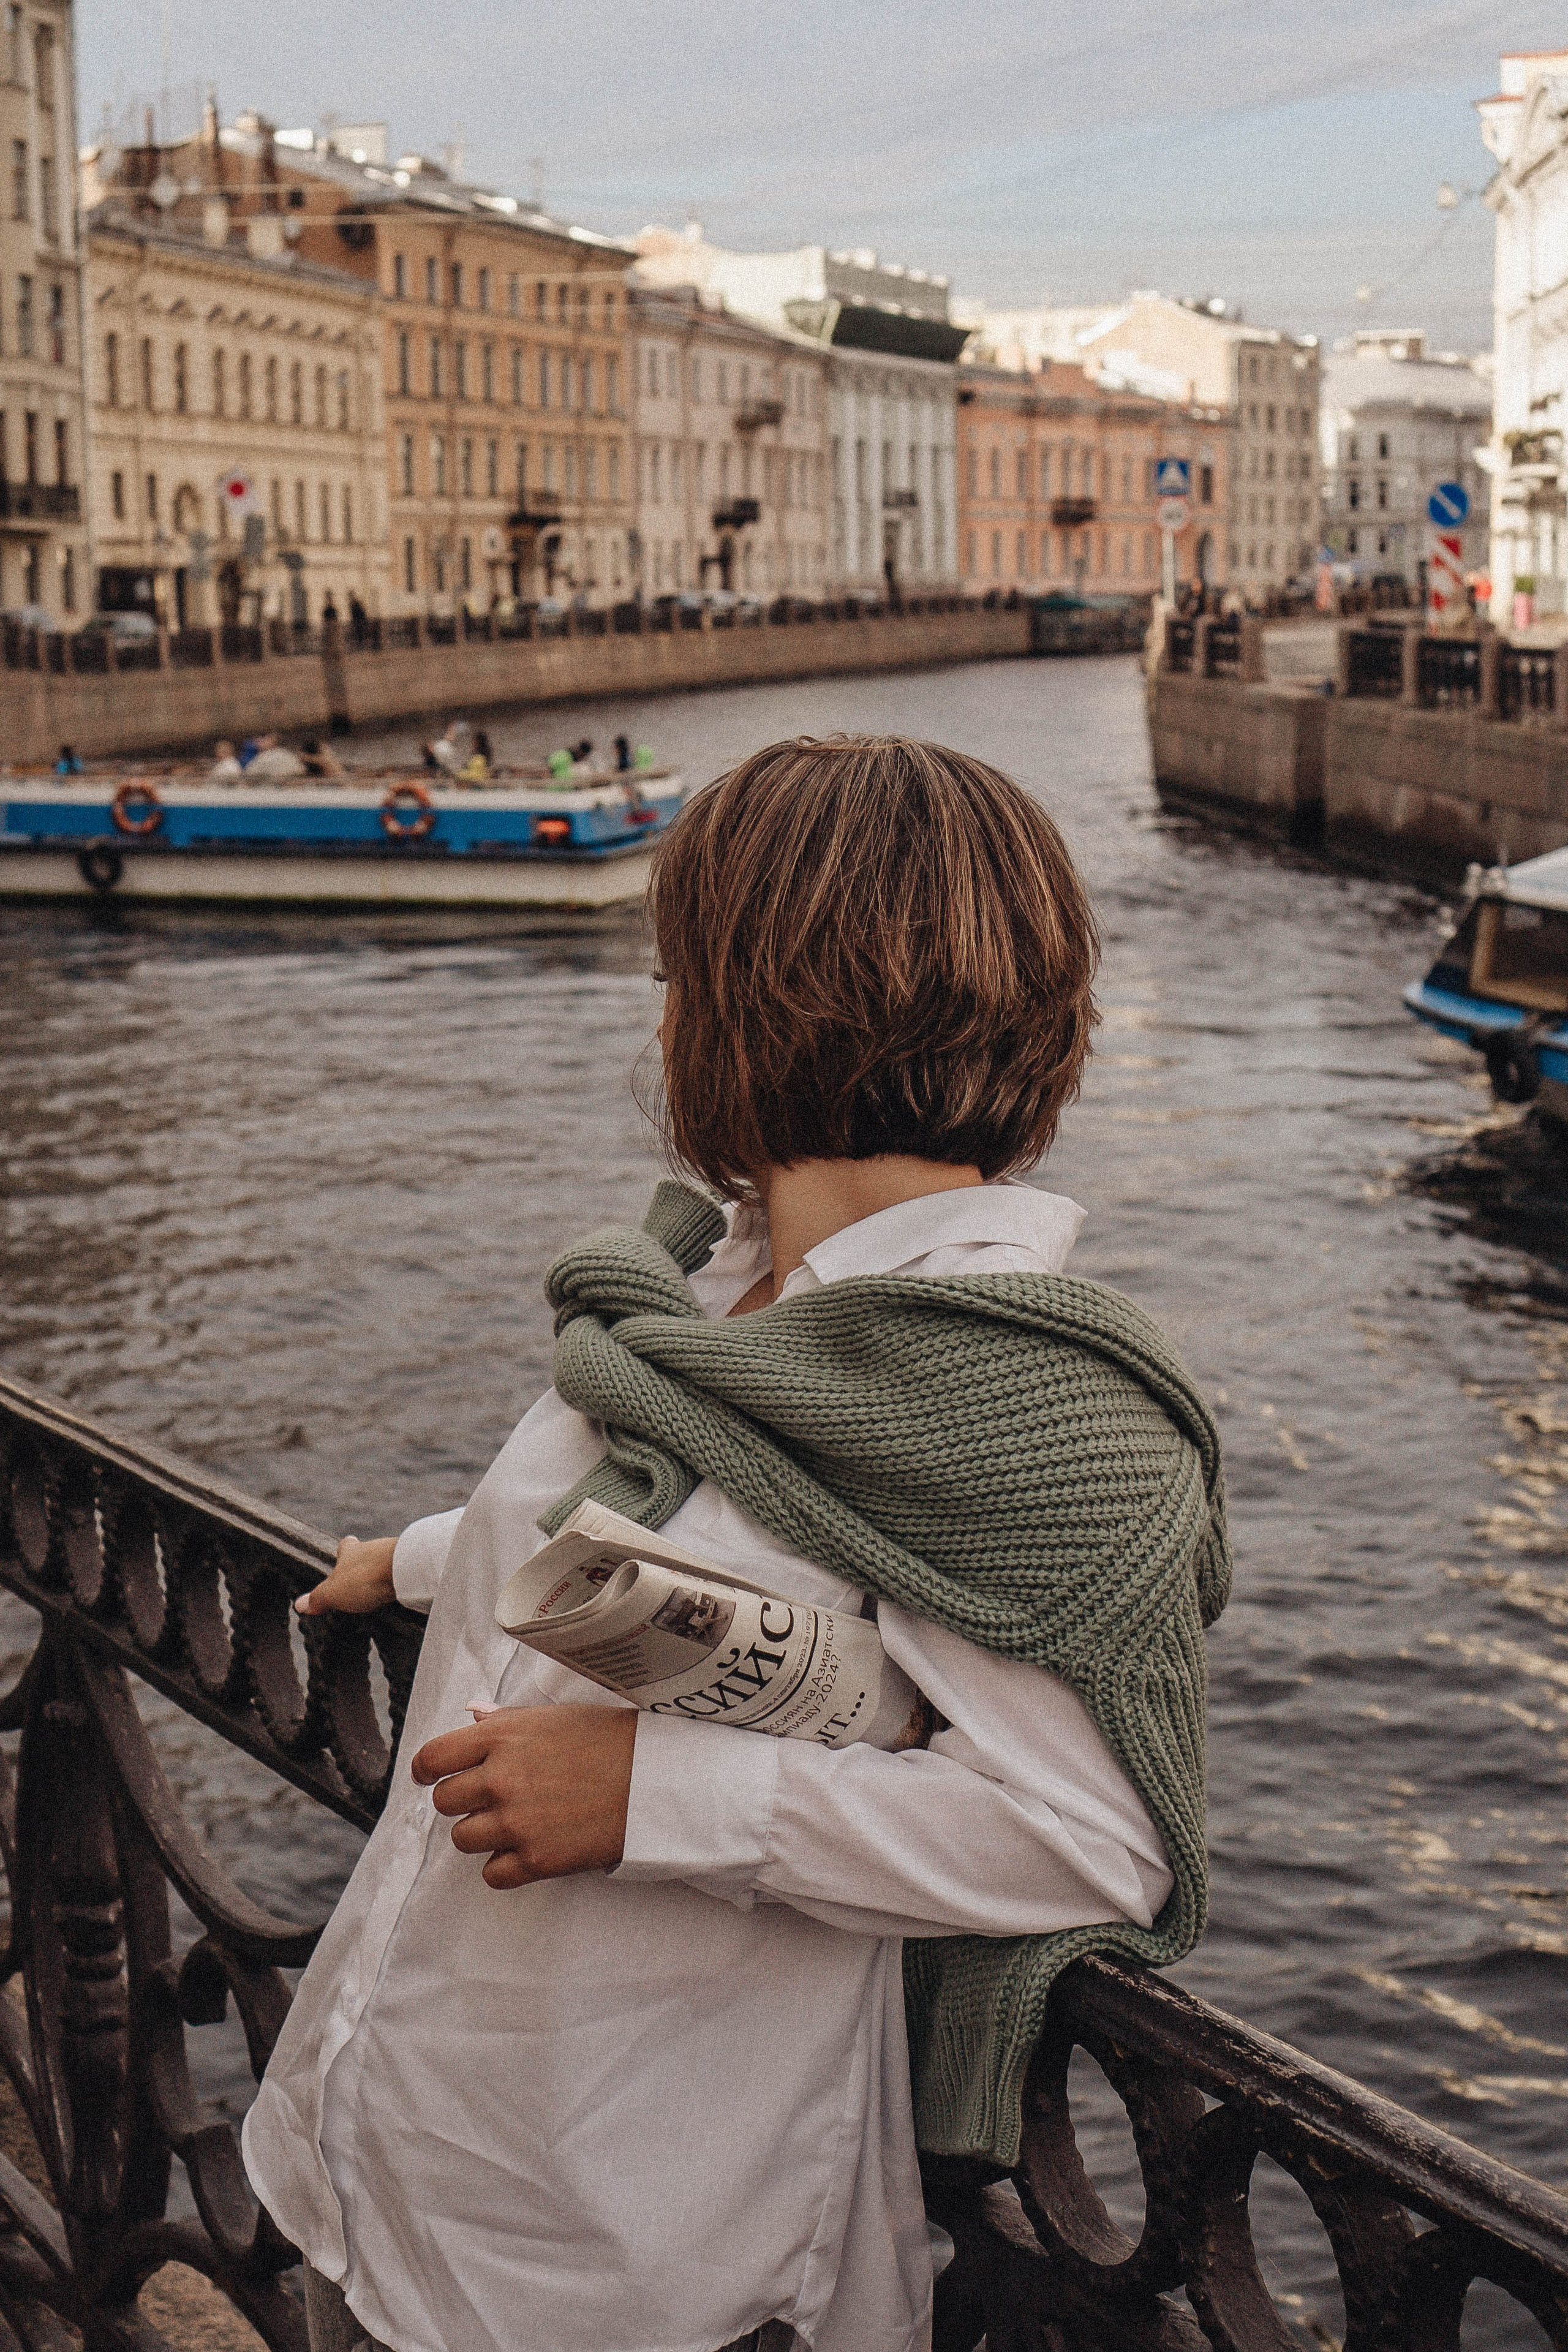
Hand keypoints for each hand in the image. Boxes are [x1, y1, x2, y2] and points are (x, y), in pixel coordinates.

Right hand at [294, 1534, 398, 1615]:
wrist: (406, 1568)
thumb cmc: (366, 1577)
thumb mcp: (334, 1593)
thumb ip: (318, 1598)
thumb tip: (299, 1605)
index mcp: (351, 1552)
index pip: (345, 1546)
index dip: (343, 1550)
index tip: (342, 1552)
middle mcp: (373, 1548)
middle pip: (367, 1555)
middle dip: (364, 1567)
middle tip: (362, 1582)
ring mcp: (395, 1554)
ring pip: (387, 1562)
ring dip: (384, 1575)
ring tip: (381, 1592)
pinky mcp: (413, 1565)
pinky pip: (405, 1572)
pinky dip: (401, 1582)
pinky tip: (401, 1594)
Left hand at [411, 1704, 636, 1888]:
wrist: (654, 1779)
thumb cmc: (608, 1739)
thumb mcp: (553, 1717)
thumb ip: (505, 1721)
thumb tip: (473, 1715)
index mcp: (502, 1737)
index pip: (433, 1757)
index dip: (425, 1770)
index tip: (428, 1777)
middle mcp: (501, 1779)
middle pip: (444, 1801)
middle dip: (462, 1801)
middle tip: (490, 1798)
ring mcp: (517, 1822)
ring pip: (463, 1839)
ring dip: (482, 1833)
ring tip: (516, 1822)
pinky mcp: (536, 1859)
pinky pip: (492, 1874)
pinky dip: (504, 1866)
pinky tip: (527, 1849)